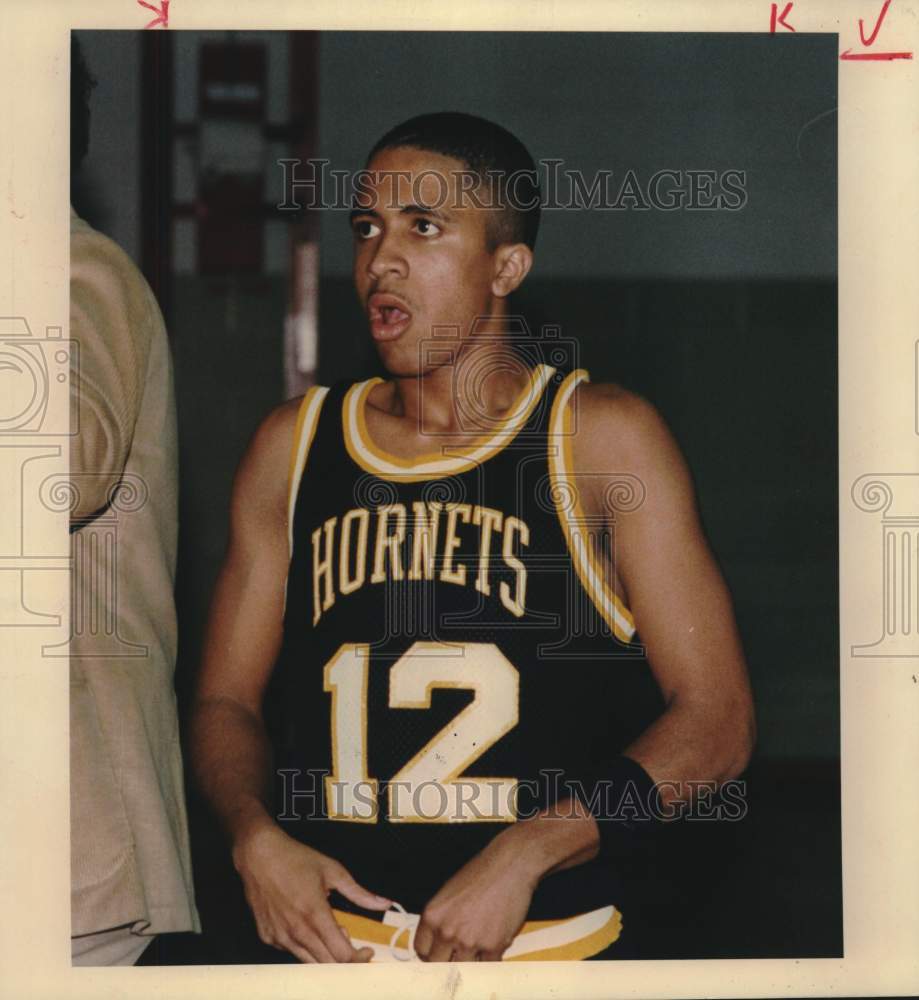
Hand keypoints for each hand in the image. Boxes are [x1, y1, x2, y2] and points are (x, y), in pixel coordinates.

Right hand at [233, 821, 391, 962]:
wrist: (259, 854)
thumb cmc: (295, 858)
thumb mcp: (333, 870)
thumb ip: (359, 893)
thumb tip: (384, 903)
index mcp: (315, 914)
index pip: (342, 955)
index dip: (359, 957)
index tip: (367, 950)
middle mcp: (296, 930)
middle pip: (327, 963)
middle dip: (345, 958)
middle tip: (352, 942)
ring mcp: (279, 936)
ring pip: (309, 962)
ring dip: (325, 954)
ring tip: (330, 930)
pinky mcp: (268, 937)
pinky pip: (291, 951)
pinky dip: (305, 946)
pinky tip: (309, 927)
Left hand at [414, 832, 538, 961]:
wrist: (510, 865)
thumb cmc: (481, 873)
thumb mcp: (449, 892)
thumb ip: (441, 919)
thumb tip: (438, 942)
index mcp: (432, 915)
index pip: (421, 950)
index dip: (431, 952)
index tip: (440, 952)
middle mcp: (447, 931)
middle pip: (438, 965)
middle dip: (448, 961)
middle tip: (459, 953)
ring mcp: (470, 941)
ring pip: (463, 969)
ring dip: (470, 961)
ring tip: (478, 947)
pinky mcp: (493, 946)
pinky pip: (488, 966)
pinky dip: (491, 959)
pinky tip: (494, 944)